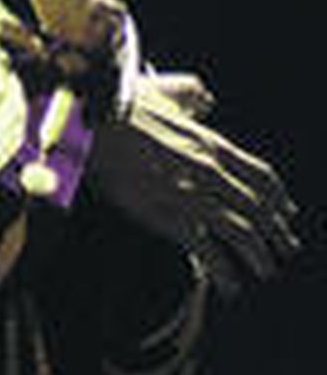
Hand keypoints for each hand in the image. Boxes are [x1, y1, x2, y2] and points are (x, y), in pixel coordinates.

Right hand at [88, 74, 300, 296]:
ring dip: (260, 256)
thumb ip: (191, 93)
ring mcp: (190, 195)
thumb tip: (206, 99)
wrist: (87, 121)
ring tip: (265, 270)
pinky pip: (207, 251)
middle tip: (285, 248)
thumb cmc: (119, 103)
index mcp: (210, 143)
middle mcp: (209, 171)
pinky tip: (230, 285)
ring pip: (242, 232)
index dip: (279, 199)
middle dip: (277, 233)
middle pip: (259, 209)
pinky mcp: (167, 216)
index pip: (261, 177)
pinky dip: (224, 272)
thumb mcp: (163, 90)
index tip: (286, 213)